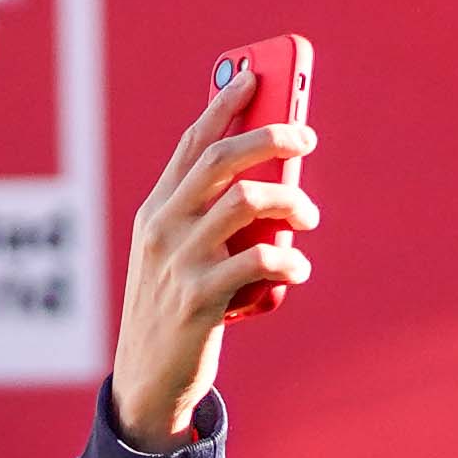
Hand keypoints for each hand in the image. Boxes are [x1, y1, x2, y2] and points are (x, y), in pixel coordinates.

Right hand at [106, 66, 318, 447]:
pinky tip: (298, 270)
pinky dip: (288, 262)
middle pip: (221, 161)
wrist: (148, 380)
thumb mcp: (175, 256)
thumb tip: (270, 183)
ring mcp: (179, 262)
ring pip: (247, 202)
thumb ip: (206, 218)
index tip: (252, 76)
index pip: (190, 145)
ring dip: (290, 203)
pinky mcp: (199, 298)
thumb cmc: (175, 309)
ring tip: (309, 218)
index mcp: (155, 211)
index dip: (222, 106)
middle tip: (306, 138)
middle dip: (270, 137)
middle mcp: (162, 228)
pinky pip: (259, 261)